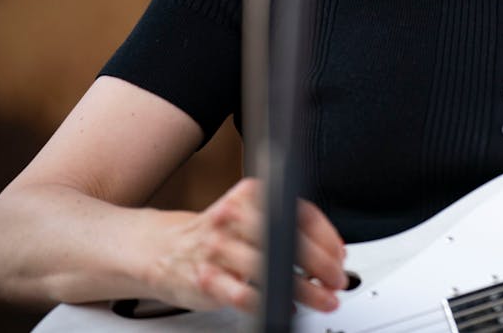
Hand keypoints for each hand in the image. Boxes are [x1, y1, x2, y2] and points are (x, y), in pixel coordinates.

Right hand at [148, 178, 347, 313]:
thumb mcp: (249, 216)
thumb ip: (288, 226)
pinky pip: (243, 294)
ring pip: (270, 269)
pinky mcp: (206, 279)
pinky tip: (284, 307)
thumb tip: (333, 249)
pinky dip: (268, 303)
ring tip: (321, 299)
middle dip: (321, 264)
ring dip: (304, 289)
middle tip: (337, 280)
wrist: (163, 250)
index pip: (299, 212)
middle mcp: (233, 218)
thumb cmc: (216, 234)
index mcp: (250, 196)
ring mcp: (217, 249)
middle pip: (289, 240)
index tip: (339, 256)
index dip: (327, 238)